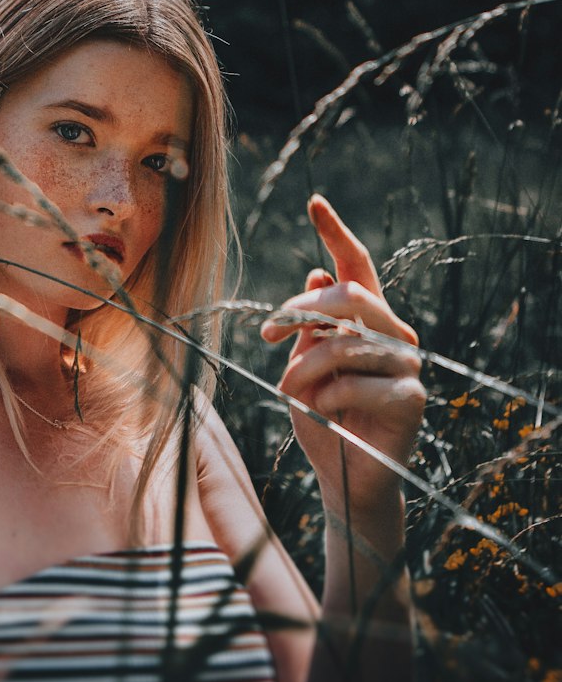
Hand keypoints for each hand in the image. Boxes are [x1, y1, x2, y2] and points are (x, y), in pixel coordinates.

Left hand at [261, 194, 424, 519]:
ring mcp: (408, 364)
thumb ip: (312, 326)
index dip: (336, 232)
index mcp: (367, 321)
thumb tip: (318, 272)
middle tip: (268, 331)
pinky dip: (325, 396)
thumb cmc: (323, 419)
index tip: (313, 202)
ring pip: (344, 343)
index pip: (357, 266)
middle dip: (300, 310)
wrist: (345, 478)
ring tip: (289, 389)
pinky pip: (354, 381)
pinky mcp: (412, 398)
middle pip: (349, 296)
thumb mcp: (304, 366)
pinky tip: (325, 413)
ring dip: (303, 367)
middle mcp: (394, 334)